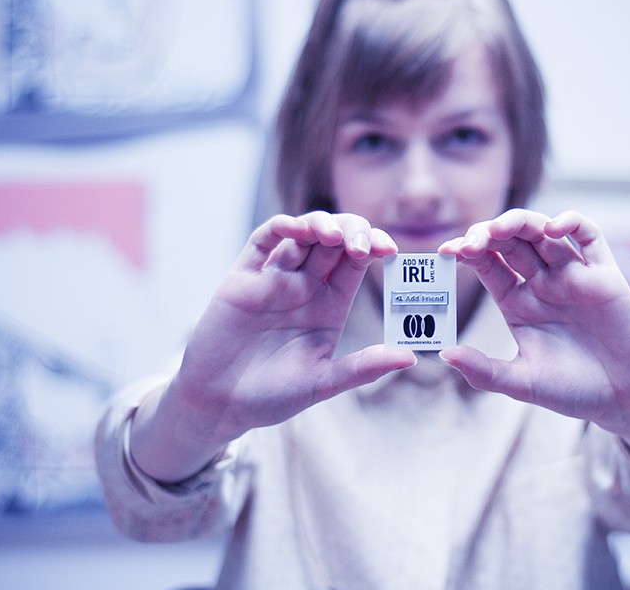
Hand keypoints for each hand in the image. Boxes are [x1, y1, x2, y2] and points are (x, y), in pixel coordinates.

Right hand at [132, 212, 415, 480]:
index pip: (357, 263)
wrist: (218, 404)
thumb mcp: (322, 383)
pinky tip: (296, 228)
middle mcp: (305, 286)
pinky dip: (281, 227)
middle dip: (352, 230)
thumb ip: (361, 368)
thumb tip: (410, 357)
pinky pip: (263, 240)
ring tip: (333, 234)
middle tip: (361, 242)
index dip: (374, 248)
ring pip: (302, 234)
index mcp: (330, 305)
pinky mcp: (244, 277)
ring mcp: (274, 278)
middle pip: (334, 241)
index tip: (389, 249)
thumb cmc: (271, 397)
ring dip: (321, 224)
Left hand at [438, 209, 629, 467]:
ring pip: (543, 232)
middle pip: (511, 242)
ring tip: (500, 228)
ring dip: (521, 222)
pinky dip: (572, 222)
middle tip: (471, 240)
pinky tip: (553, 228)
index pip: (488, 264)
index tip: (447, 252)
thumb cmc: (573, 391)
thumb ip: (484, 371)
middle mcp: (543, 283)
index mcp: (518, 302)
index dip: (467, 252)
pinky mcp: (605, 274)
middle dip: (488, 234)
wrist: (625, 401)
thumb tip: (444, 354)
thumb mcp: (522, 384)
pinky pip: (590, 236)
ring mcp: (573, 275)